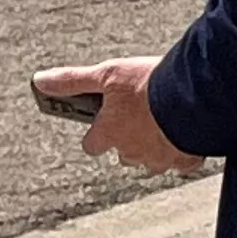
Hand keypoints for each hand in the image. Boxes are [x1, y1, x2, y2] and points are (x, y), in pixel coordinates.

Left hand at [39, 58, 192, 178]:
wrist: (195, 95)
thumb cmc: (150, 85)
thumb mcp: (108, 73)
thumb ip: (73, 80)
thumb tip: (41, 81)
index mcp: (110, 132)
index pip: (92, 144)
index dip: (97, 135)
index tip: (103, 126)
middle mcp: (131, 150)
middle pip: (124, 156)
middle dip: (129, 142)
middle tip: (140, 121)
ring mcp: (159, 157)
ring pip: (152, 162)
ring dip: (155, 149)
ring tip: (165, 129)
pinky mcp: (186, 159)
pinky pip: (183, 164)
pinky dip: (184, 154)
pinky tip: (190, 140)